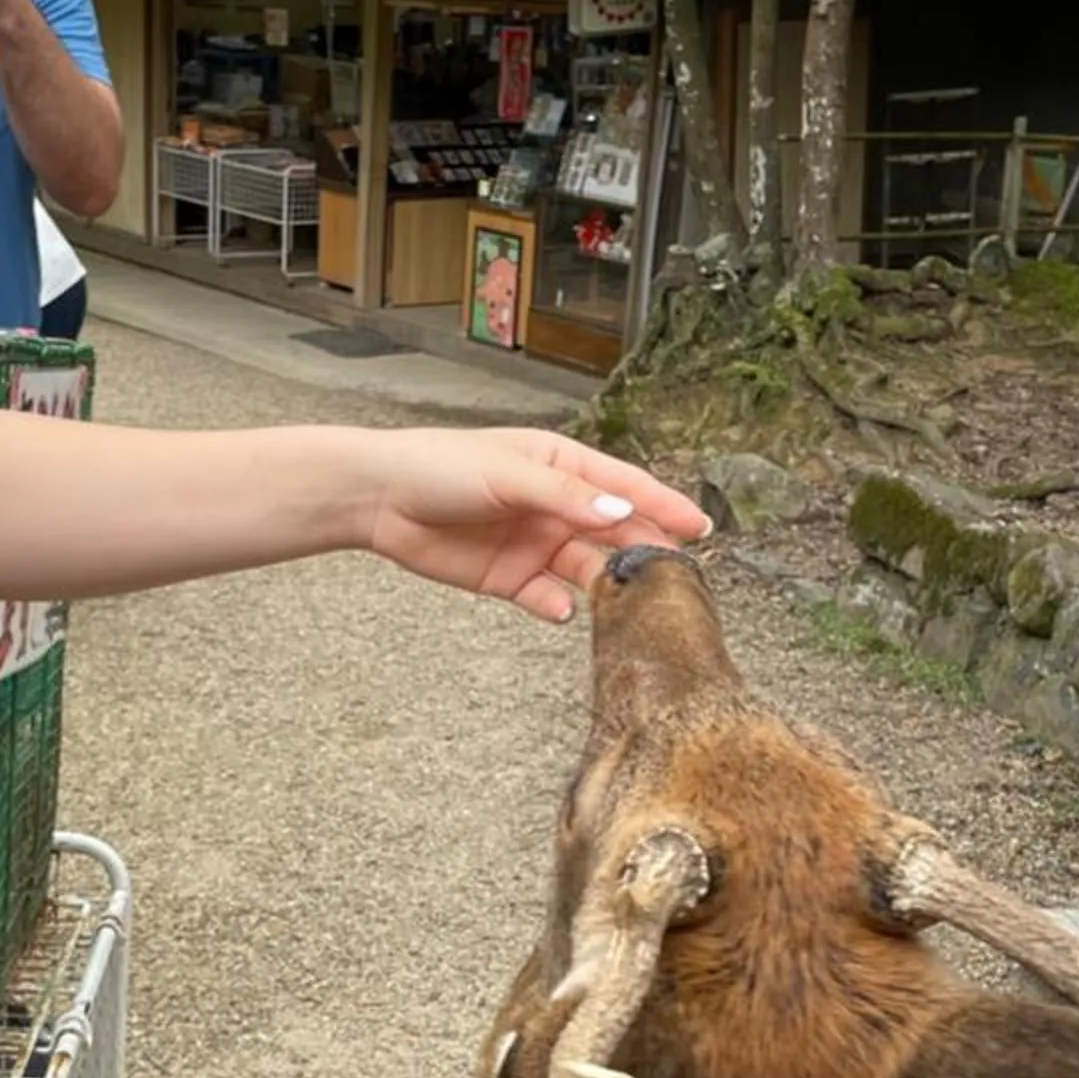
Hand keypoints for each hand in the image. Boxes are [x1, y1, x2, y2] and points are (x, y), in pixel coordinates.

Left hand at [353, 428, 710, 622]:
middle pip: (614, 534)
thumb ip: (566, 498)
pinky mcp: (509, 578)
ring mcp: (534, 544)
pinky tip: (563, 611)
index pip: (625, 487)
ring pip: (586, 570)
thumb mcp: (509, 473)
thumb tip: (621, 515)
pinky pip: (546, 598)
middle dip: (645, 553)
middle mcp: (555, 506)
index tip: (699, 528)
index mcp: (561, 466)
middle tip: (676, 578)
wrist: (380, 498)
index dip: (663, 506)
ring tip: (625, 603)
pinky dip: (558, 607)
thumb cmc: (439, 466)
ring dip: (606, 586)